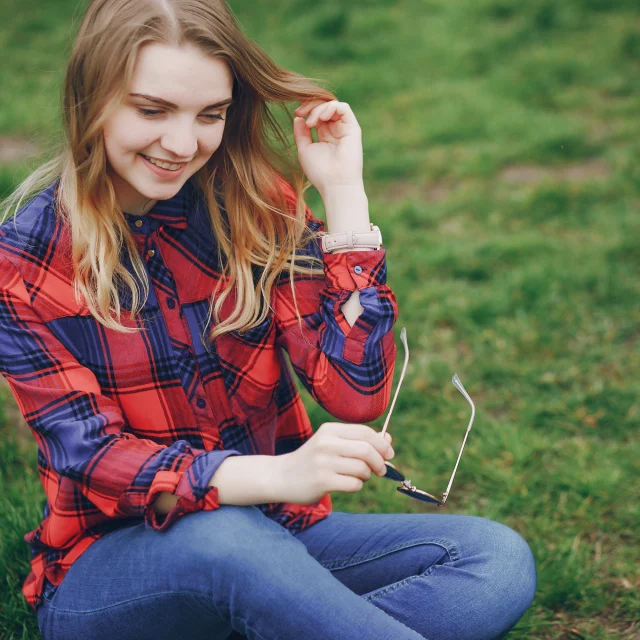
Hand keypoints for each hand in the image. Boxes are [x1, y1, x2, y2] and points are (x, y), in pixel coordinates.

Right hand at [274, 422, 393, 504]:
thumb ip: (359, 441)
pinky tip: (346, 484)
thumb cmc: (313, 460)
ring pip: (362, 468)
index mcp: (330, 430)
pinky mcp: (322, 481)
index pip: (365, 432)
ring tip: (356, 477)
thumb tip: (388, 440)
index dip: (382, 444)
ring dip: (366, 476)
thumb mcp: (332, 444)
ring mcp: (323, 462)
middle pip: (367, 450)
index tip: (389, 454)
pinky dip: (356, 486)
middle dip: (379, 462)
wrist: (281, 476)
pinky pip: (354, 484)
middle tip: (380, 470)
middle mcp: (326, 443)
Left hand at [292, 100, 363, 195]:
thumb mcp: (304, 150)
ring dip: (319, 109)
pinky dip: (331, 107)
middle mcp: (336, 130)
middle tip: (300, 113)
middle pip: (324, 106)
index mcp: (325, 135)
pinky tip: (322, 118)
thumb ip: (301, 133)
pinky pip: (343, 108)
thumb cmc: (319, 172)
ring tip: (311, 123)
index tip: (297, 114)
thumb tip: (297, 118)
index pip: (317, 114)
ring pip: (333, 105)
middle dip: (311, 106)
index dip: (307, 110)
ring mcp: (345, 128)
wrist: (335, 184)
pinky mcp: (353, 128)